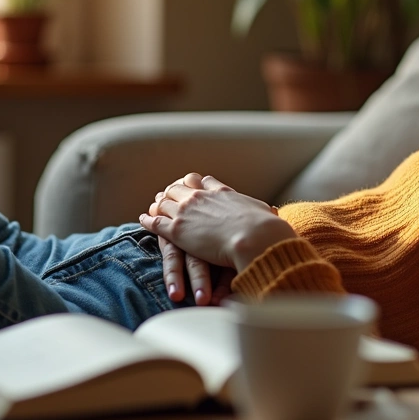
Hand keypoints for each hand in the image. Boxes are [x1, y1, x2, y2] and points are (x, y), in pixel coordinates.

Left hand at [139, 172, 297, 281]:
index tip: (191, 185)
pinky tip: (144, 218)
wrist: (254, 238)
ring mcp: (187, 212)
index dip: (194, 184)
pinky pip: (155, 222)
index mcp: (221, 192)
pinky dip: (148, 219)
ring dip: (158, 203)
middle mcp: (201, 197)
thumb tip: (274, 213)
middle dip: (172, 191)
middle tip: (166, 194)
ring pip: (164, 202)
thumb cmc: (264, 229)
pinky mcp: (177, 230)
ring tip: (154, 206)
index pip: (202, 181)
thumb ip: (263, 212)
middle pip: (179, 188)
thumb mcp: (264, 213)